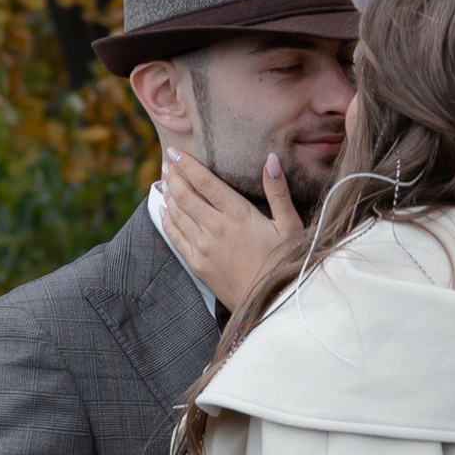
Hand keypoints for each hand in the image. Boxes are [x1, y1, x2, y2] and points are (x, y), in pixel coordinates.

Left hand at [161, 144, 301, 311]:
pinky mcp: (197, 264)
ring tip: (164, 180)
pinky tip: (164, 210)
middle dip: (173, 175)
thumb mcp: (290, 225)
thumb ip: (278, 191)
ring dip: (168, 194)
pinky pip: (175, 237)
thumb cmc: (285, 263)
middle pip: (184, 194)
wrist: (270, 303)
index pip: (204, 181)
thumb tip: (271, 159)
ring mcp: (203, 247)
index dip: (186, 164)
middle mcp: (215, 227)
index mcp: (238, 214)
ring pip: (177, 213)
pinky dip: (167, 220)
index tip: (174, 151)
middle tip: (167, 162)